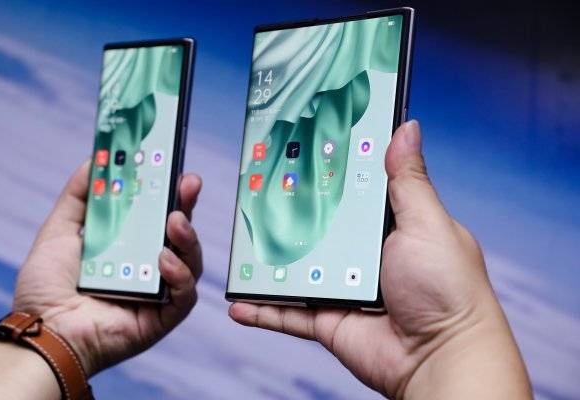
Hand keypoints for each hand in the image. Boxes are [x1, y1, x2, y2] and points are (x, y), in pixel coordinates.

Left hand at [14, 161, 202, 376]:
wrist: (42, 330)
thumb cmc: (46, 288)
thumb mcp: (59, 231)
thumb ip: (78, 196)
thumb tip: (95, 159)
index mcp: (127, 248)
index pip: (156, 215)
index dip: (168, 192)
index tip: (172, 167)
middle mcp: (146, 268)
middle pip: (179, 234)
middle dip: (187, 206)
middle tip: (189, 183)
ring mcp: (157, 294)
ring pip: (189, 262)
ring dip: (188, 238)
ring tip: (175, 220)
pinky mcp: (162, 318)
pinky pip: (184, 295)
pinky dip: (179, 275)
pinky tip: (164, 260)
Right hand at [229, 121, 530, 397]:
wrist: (440, 359)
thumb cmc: (447, 289)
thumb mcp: (428, 223)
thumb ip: (408, 181)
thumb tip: (407, 128)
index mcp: (388, 225)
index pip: (350, 189)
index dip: (327, 168)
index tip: (300, 143)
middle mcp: (362, 254)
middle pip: (315, 226)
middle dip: (288, 209)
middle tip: (255, 183)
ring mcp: (340, 287)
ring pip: (294, 268)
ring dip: (267, 258)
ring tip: (239, 238)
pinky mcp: (326, 320)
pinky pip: (286, 314)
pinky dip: (261, 310)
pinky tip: (237, 301)